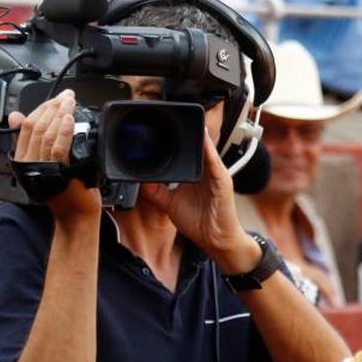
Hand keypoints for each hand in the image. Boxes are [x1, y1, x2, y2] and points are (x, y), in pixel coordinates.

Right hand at [7, 91, 101, 220]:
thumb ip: (31, 140)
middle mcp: (29, 163)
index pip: (25, 125)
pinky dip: (63, 131)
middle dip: (53, 107)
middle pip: (36, 127)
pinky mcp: (58, 173)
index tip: (57, 98)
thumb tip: (16, 116)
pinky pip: (58, 149)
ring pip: (46, 135)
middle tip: (67, 97)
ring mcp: (42, 168)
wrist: (74, 214)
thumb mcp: (42, 161)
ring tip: (70, 103)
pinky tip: (69, 119)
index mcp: (22, 158)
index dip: (42, 107)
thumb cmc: (62, 189)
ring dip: (59, 114)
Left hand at [139, 132, 259, 273]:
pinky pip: (214, 161)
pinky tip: (202, 137)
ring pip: (205, 149)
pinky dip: (208, 148)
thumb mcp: (169, 204)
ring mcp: (215, 174)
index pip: (185, 152)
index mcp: (195, 174)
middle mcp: (205, 171)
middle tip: (166, 120)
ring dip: (196, 136)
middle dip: (183, 135)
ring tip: (185, 122)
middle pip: (195, 147)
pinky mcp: (223, 180)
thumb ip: (155, 191)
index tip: (157, 131)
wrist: (216, 240)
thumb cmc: (199, 223)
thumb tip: (139, 180)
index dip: (172, 142)